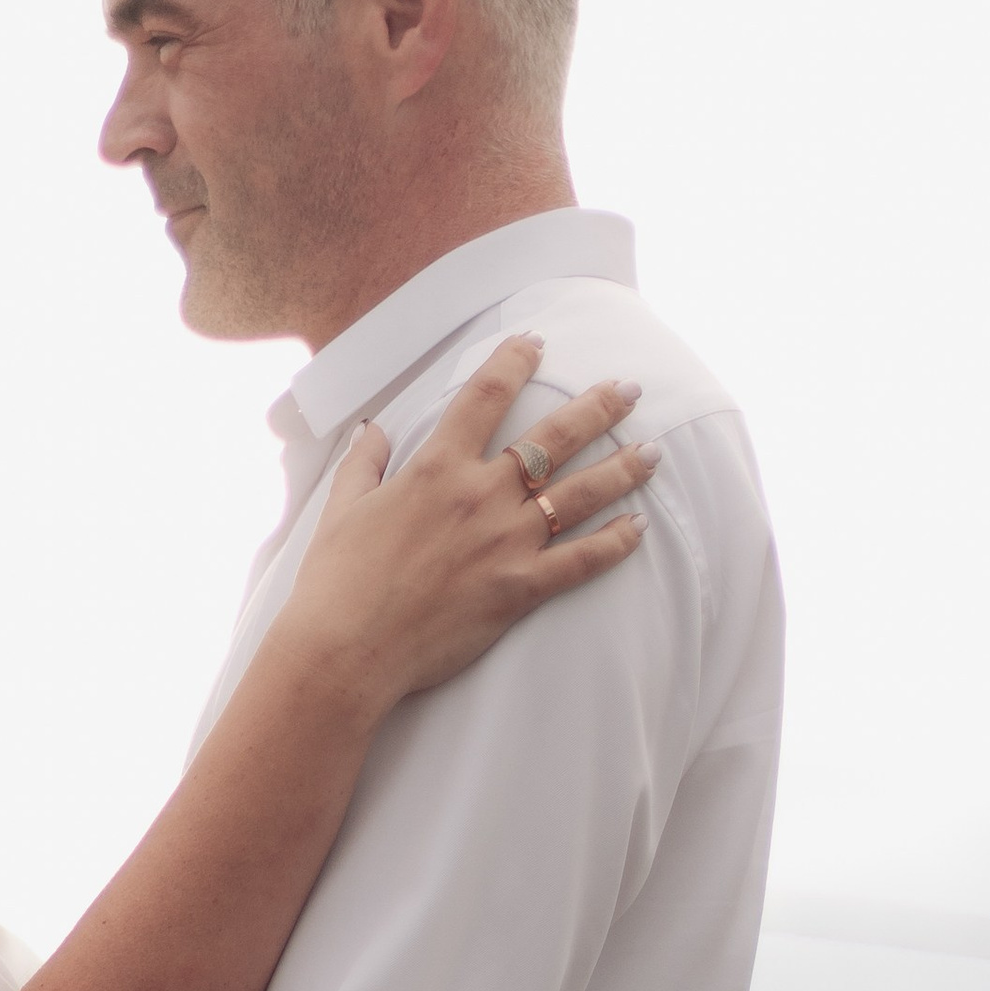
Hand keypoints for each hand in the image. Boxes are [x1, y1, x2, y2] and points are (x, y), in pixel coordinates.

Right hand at [275, 335, 658, 720]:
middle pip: (554, 438)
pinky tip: (639, 528)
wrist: (347, 647)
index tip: (536, 343)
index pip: (484, 397)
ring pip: (580, 494)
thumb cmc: (336, 580)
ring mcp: (506, 542)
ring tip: (653, 453)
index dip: (514, 362)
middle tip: (630, 390)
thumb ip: (364, 463)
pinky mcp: (520, 589)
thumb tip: (374, 428)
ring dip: (622, 469)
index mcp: (436, 468)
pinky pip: (581, 561)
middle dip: (598, 409)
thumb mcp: (341, 509)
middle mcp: (481, 495)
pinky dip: (614, 544)